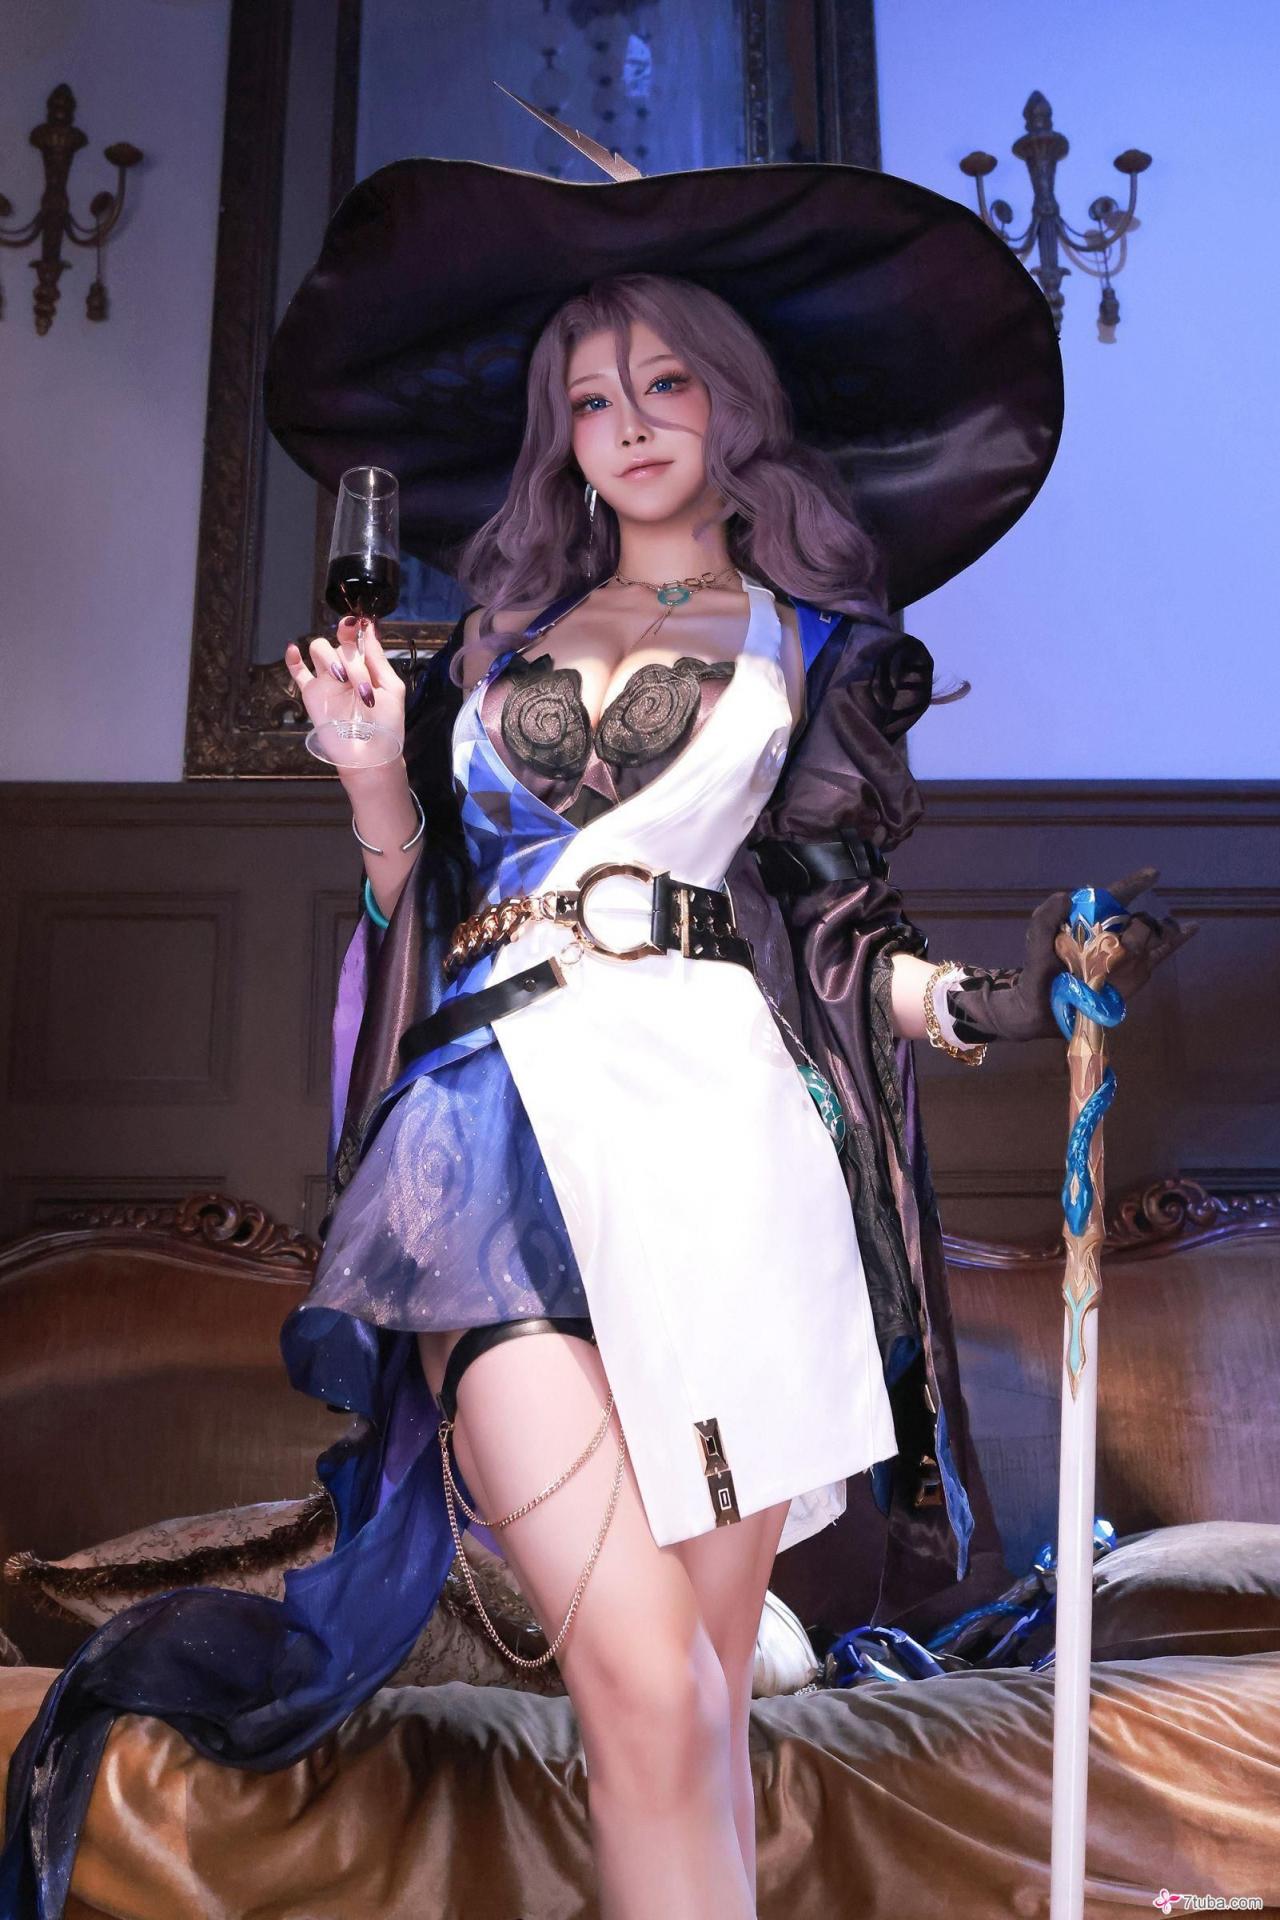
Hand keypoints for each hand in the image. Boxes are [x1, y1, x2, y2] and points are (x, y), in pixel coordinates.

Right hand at [284, 616, 405, 740]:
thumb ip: (377, 658)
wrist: (370, 757)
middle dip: (350, 657)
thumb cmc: (386, 725)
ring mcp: (328, 681)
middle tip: (358, 680)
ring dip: (330, 657)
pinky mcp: (312, 694)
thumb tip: (369, 626)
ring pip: (320, 650)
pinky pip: (298, 672)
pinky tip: (294, 651)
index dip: (354, 629)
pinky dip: (293, 660)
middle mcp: (346, 670)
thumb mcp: (390, 687)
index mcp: (366, 667)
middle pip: (339, 644)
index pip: (356, 639)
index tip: (355, 626)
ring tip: (341, 679)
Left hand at [943, 866, 1200, 1043]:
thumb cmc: (1036, 974)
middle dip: (1138, 927)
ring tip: (1155, 943)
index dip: (1134, 884)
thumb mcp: (1035, 944)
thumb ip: (1044, 920)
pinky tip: (1192, 929)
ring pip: (1151, 936)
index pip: (1115, 898)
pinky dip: (1176, 942)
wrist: (1039, 1012)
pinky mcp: (1135, 974)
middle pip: (1137, 921)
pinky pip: (1159, 955)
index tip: (1154, 873)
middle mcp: (1111, 935)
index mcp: (1089, 922)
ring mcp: (1125, 955)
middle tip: (1121, 948)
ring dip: (1160, 934)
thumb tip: (1064, 895)